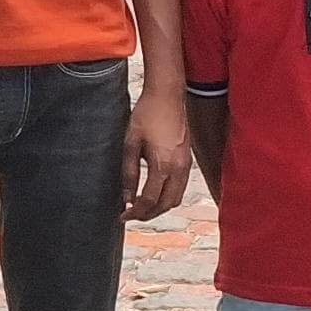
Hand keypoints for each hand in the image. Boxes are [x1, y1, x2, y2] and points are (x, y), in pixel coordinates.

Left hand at [121, 83, 191, 220]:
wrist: (167, 95)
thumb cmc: (147, 114)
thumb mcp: (131, 143)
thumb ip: (129, 173)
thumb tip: (126, 198)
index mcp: (163, 165)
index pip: (149, 200)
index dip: (135, 212)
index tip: (123, 215)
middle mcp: (179, 168)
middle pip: (165, 205)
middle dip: (148, 214)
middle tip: (131, 215)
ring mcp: (186, 165)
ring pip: (175, 199)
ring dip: (159, 207)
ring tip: (141, 207)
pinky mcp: (188, 160)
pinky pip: (180, 188)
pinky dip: (167, 196)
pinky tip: (154, 192)